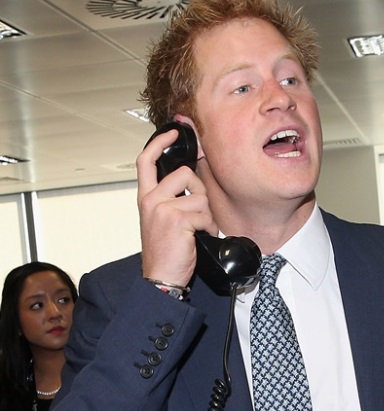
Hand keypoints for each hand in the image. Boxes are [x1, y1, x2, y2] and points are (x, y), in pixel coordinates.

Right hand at [136, 123, 217, 286]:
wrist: (161, 278)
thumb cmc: (165, 253)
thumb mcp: (160, 221)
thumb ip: (170, 200)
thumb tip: (191, 183)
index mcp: (146, 198)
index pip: (146, 160)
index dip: (160, 142)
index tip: (174, 132)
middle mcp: (151, 200)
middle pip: (184, 173)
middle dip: (200, 192)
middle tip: (199, 214)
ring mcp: (163, 209)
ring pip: (200, 196)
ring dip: (206, 216)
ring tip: (198, 230)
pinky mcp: (178, 220)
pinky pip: (205, 214)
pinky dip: (209, 228)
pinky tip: (200, 238)